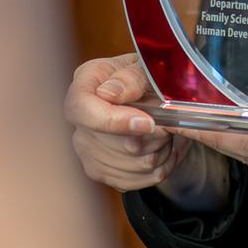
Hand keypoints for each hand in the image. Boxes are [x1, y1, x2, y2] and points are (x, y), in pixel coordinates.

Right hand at [64, 53, 228, 205]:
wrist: (157, 102)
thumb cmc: (149, 79)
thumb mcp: (146, 67)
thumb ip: (131, 77)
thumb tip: (111, 93)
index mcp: (85, 84)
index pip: (81, 109)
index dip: (113, 121)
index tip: (147, 123)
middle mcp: (79, 120)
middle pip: (113, 143)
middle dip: (151, 136)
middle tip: (168, 122)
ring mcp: (86, 149)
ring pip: (132, 164)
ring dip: (160, 151)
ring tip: (167, 134)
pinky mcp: (100, 171)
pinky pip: (137, 180)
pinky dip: (160, 167)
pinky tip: (163, 149)